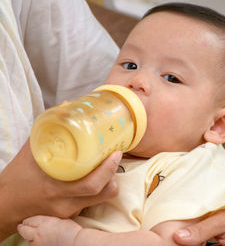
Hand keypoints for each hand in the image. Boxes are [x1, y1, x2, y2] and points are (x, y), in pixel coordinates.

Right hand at [0, 139, 121, 239]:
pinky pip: (90, 203)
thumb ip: (49, 130)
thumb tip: (67, 106)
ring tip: (104, 167)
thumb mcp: (31, 151)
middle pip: (104, 193)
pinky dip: (95, 190)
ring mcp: (68, 212)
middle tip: (113, 158)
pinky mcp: (69, 216)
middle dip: (113, 175)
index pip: (93, 184)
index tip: (115, 153)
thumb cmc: (18, 176)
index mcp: (57, 186)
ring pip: (100, 199)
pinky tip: (90, 177)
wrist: (4, 204)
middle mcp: (65, 202)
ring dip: (107, 183)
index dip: (108, 169)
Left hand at [18, 215, 80, 245]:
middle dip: (24, 228)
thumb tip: (45, 219)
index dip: (29, 221)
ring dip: (32, 238)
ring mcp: (37, 243)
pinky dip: (37, 244)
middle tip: (25, 227)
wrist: (75, 242)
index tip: (30, 221)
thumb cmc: (72, 230)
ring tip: (39, 236)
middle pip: (23, 230)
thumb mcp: (60, 219)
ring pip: (28, 240)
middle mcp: (37, 233)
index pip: (28, 220)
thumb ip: (49, 219)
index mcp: (43, 222)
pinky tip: (44, 242)